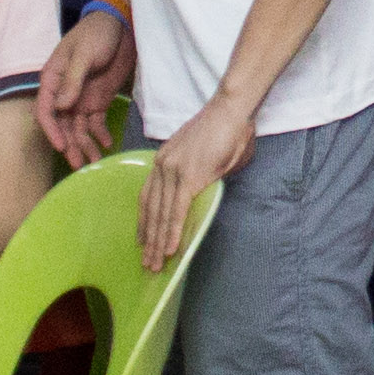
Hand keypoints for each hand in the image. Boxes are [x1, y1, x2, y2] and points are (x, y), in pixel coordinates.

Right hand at [39, 7, 131, 163]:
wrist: (122, 25)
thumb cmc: (96, 33)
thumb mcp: (83, 54)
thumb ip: (73, 79)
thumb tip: (61, 106)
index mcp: (53, 79)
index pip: (46, 109)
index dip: (51, 130)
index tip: (61, 146)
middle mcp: (64, 93)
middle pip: (62, 125)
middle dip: (69, 145)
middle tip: (78, 164)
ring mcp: (81, 98)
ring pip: (78, 128)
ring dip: (84, 145)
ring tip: (94, 162)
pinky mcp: (98, 100)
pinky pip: (96, 122)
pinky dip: (99, 134)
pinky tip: (107, 144)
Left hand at [140, 92, 254, 272]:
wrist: (231, 110)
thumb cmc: (226, 130)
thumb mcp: (205, 158)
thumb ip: (198, 177)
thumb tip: (202, 195)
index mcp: (163, 160)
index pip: (147, 197)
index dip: (144, 222)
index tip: (142, 241)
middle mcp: (162, 166)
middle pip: (150, 209)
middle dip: (149, 239)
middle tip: (146, 262)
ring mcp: (173, 171)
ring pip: (161, 214)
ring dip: (158, 242)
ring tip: (156, 264)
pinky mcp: (188, 176)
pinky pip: (176, 210)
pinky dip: (172, 231)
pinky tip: (170, 248)